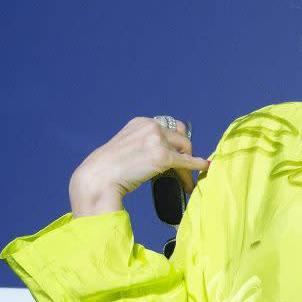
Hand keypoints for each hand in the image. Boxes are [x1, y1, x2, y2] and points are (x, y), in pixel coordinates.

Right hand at [69, 116, 210, 217]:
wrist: (98, 179)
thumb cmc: (108, 169)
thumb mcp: (126, 146)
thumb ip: (144, 143)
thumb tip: (165, 153)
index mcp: (141, 122)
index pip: (169, 127)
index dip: (177, 141)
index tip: (179, 152)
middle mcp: (151, 126)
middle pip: (181, 136)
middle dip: (185, 151)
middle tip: (183, 167)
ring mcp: (157, 140)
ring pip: (184, 149)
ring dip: (188, 163)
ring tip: (186, 179)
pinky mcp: (162, 156)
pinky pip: (186, 161)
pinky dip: (196, 165)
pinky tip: (203, 168)